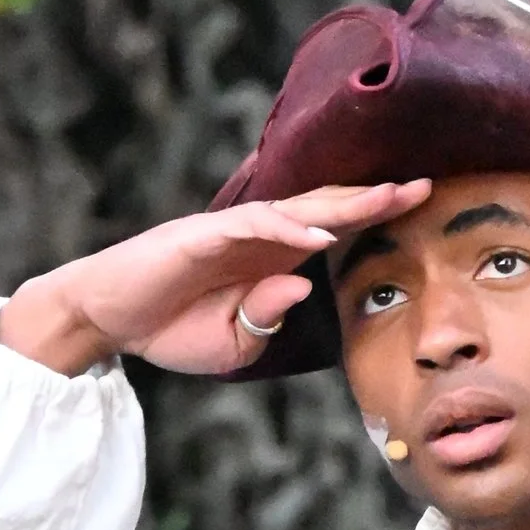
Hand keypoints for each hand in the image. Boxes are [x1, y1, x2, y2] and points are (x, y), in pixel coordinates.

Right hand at [0, 181, 429, 379]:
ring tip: (384, 200)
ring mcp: (226, 233)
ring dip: (339, 207)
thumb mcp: (232, 345)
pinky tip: (315, 236)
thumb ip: (266, 321)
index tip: (418, 207)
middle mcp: (254, 238)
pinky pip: (247, 228)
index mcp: (268, 260)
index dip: (371, 219)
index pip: (328, 232)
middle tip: (423, 185)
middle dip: (372, 199)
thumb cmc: (169, 327)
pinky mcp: (196, 236)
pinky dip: (283, 228)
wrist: (106, 320)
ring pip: (292, 210)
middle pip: (322, 209)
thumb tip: (298, 290)